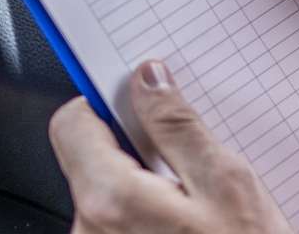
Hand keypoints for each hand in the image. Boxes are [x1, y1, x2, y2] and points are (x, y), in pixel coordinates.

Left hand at [49, 61, 292, 233]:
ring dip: (143, 190)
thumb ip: (179, 126)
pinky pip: (116, 225)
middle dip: (134, 151)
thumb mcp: (227, 184)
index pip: (71, 122)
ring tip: (194, 209)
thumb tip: (147, 80)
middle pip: (89, 159)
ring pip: (105, 195)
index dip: (105, 104)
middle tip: (186, 166)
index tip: (137, 102)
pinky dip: (144, 218)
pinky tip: (184, 231)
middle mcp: (89, 232)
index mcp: (110, 200)